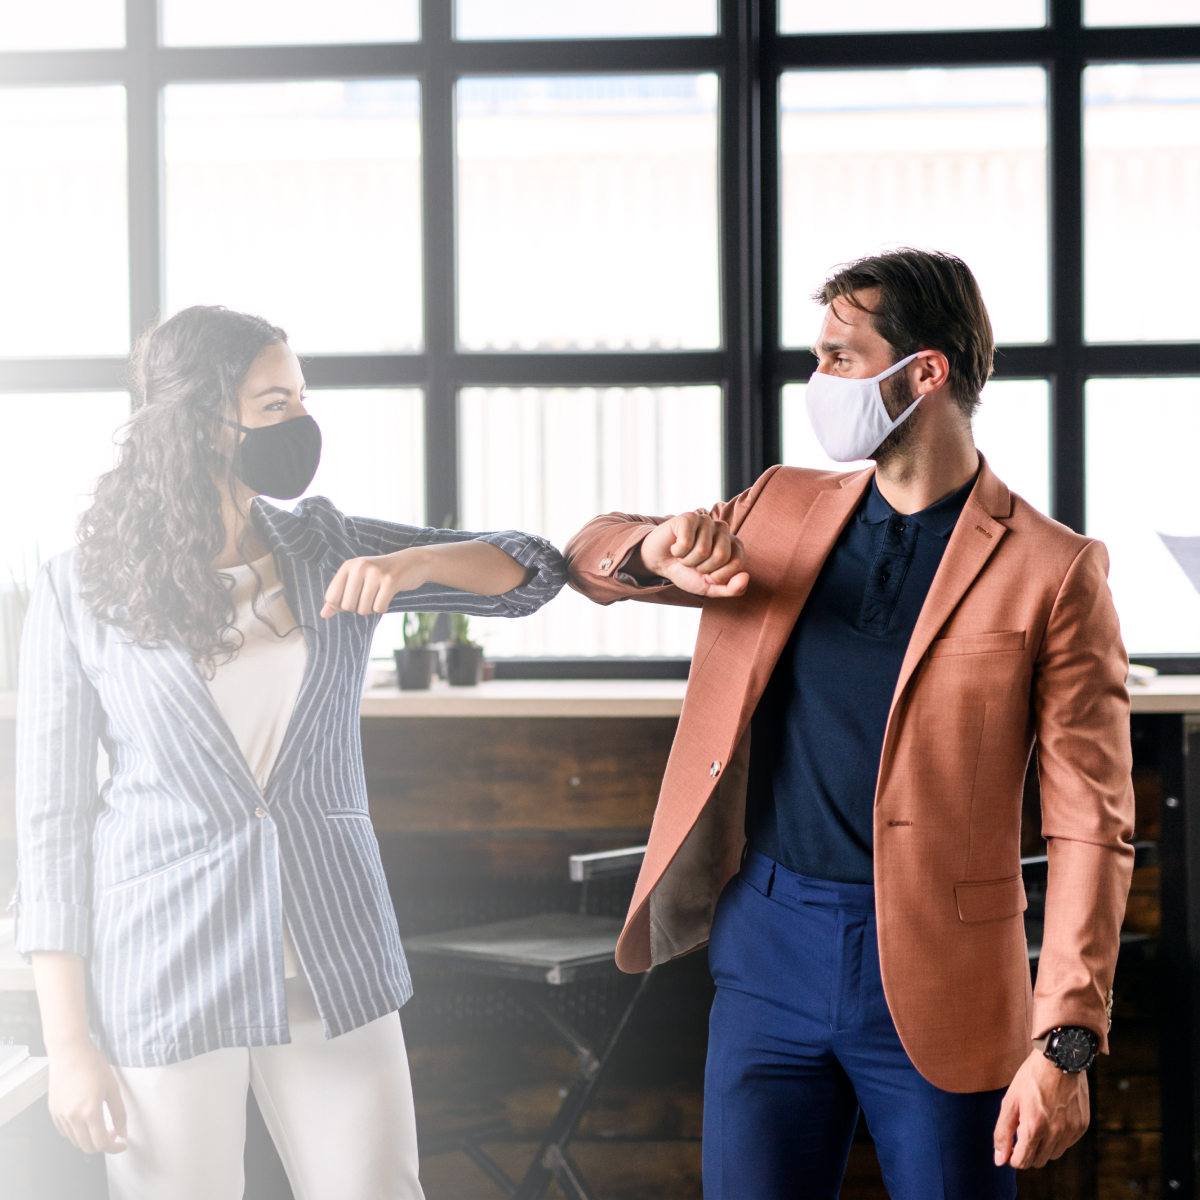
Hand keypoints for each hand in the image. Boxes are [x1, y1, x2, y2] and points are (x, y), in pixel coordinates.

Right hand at [47, 1038, 126, 1154]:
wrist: (70, 1052)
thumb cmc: (93, 1065)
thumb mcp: (112, 1087)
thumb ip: (119, 1112)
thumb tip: (123, 1132)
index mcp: (89, 1112)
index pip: (101, 1143)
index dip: (113, 1148)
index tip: (121, 1145)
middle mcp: (72, 1118)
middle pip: (87, 1147)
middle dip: (102, 1145)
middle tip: (113, 1132)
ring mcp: (60, 1116)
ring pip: (76, 1141)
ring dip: (90, 1138)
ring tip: (101, 1123)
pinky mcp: (53, 1112)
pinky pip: (65, 1132)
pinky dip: (77, 1132)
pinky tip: (86, 1119)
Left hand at [321, 549, 429, 617]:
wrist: (412, 562)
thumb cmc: (381, 574)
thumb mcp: (357, 580)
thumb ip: (339, 597)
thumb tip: (323, 614)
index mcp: (348, 566)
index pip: (331, 597)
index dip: (340, 606)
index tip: (353, 599)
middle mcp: (359, 567)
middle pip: (347, 606)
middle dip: (358, 608)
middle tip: (369, 597)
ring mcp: (375, 573)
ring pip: (363, 609)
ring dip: (371, 608)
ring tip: (378, 595)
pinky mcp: (390, 581)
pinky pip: (379, 608)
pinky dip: (383, 607)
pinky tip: (387, 597)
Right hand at [635, 511, 748, 598]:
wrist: (660, 563)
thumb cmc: (688, 573)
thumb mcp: (710, 588)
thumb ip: (732, 588)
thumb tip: (746, 577)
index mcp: (734, 544)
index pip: (737, 564)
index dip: (718, 576)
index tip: (708, 574)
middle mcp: (723, 529)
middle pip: (720, 556)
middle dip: (702, 568)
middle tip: (694, 563)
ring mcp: (706, 520)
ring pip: (702, 551)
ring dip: (688, 560)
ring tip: (684, 555)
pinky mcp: (689, 517)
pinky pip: (686, 543)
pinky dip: (677, 551)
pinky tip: (675, 546)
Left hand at [993, 1049, 1089, 1169]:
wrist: (1059, 1058)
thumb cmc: (1031, 1078)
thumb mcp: (1010, 1101)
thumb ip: (1003, 1132)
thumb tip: (999, 1159)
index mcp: (1034, 1127)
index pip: (1022, 1161)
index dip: (1013, 1158)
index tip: (1010, 1148)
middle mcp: (1055, 1133)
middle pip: (1038, 1161)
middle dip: (1028, 1152)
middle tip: (1022, 1133)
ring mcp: (1071, 1130)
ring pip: (1054, 1154)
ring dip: (1043, 1146)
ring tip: (1037, 1123)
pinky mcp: (1082, 1126)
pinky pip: (1067, 1143)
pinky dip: (1058, 1137)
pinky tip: (1052, 1118)